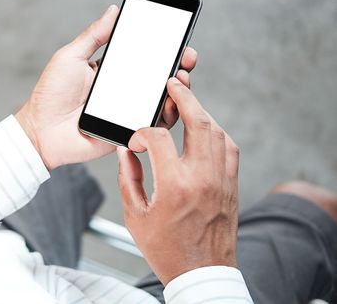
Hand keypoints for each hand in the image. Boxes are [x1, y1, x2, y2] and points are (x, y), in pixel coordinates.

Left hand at [16, 5, 197, 169]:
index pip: (143, 57)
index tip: (177, 37)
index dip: (162, 48)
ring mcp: (127, 112)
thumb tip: (113, 10)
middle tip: (187, 57)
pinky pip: (153, 126)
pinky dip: (166, 115)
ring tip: (181, 78)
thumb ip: (93, 36)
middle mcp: (123, 91)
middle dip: (177, 65)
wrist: (40, 131)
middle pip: (157, 78)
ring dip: (177, 89)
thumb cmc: (50, 94)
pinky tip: (170, 103)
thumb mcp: (70, 57)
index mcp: (111, 71)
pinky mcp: (127, 132)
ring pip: (161, 101)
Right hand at [117, 78, 239, 284]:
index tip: (135, 142)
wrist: (202, 274)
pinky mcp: (232, 186)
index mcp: (174, 185)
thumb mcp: (135, 215)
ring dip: (202, 113)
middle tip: (174, 84)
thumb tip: (125, 152)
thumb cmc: (166, 249)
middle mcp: (202, 177)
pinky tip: (205, 131)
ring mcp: (222, 181)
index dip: (141, 133)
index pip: (158, 137)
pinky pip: (230, 148)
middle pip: (199, 122)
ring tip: (188, 104)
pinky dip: (217, 133)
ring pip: (218, 132)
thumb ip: (127, 178)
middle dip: (185, 97)